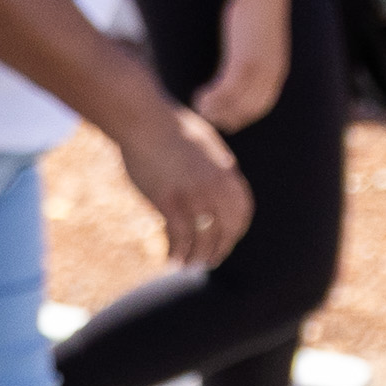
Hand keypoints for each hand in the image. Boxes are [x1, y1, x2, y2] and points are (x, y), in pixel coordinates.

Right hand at [119, 106, 252, 269]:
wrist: (144, 120)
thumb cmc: (168, 128)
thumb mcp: (205, 145)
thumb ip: (216, 167)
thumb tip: (219, 181)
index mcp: (227, 173)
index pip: (241, 213)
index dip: (235, 232)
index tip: (225, 241)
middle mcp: (216, 187)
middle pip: (226, 230)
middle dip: (218, 250)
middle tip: (208, 261)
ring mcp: (193, 195)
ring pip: (203, 238)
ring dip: (197, 256)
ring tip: (188, 264)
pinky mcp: (169, 201)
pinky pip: (179, 236)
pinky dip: (177, 251)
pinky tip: (171, 259)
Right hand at [193, 0, 291, 131]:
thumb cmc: (258, 10)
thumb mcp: (258, 36)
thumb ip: (252, 51)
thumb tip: (242, 55)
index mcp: (277, 71)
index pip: (261, 105)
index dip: (244, 116)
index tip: (229, 121)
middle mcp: (270, 75)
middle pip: (248, 108)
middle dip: (229, 117)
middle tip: (210, 120)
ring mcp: (257, 70)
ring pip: (235, 101)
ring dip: (215, 109)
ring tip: (198, 108)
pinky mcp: (243, 62)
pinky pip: (225, 88)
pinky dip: (212, 96)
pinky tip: (198, 95)